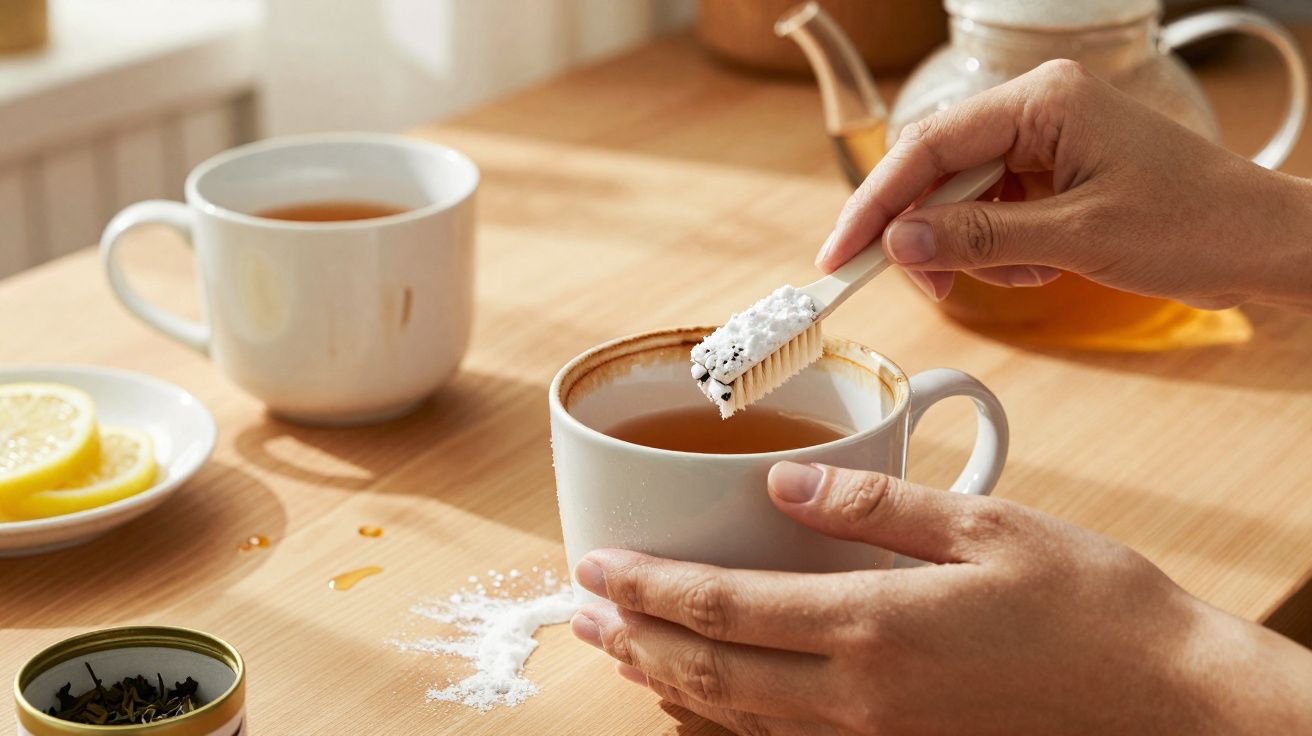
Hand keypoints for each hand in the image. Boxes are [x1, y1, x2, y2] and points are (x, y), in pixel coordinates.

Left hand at [571, 462, 1311, 734]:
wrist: (1165, 703)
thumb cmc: (1087, 606)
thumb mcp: (985, 525)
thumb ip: (871, 504)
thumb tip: (783, 480)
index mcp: (872, 625)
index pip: (723, 607)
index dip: (646, 588)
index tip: (593, 568)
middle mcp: (857, 694)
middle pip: (710, 671)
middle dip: (636, 638)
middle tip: (584, 611)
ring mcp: (873, 735)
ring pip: (736, 716)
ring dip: (668, 679)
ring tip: (622, 648)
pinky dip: (725, 717)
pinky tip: (704, 697)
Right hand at [816, 59, 1311, 311]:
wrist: (1264, 244)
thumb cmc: (1195, 225)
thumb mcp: (1077, 238)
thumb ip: (980, 238)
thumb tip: (898, 244)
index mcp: (1043, 102)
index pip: (928, 147)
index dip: (874, 204)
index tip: (839, 255)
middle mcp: (1037, 110)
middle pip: (937, 170)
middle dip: (925, 233)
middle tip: (924, 285)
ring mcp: (1045, 140)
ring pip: (961, 198)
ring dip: (973, 249)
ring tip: (1026, 275)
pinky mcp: (1053, 171)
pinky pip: (993, 211)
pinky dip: (1001, 251)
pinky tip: (1042, 268)